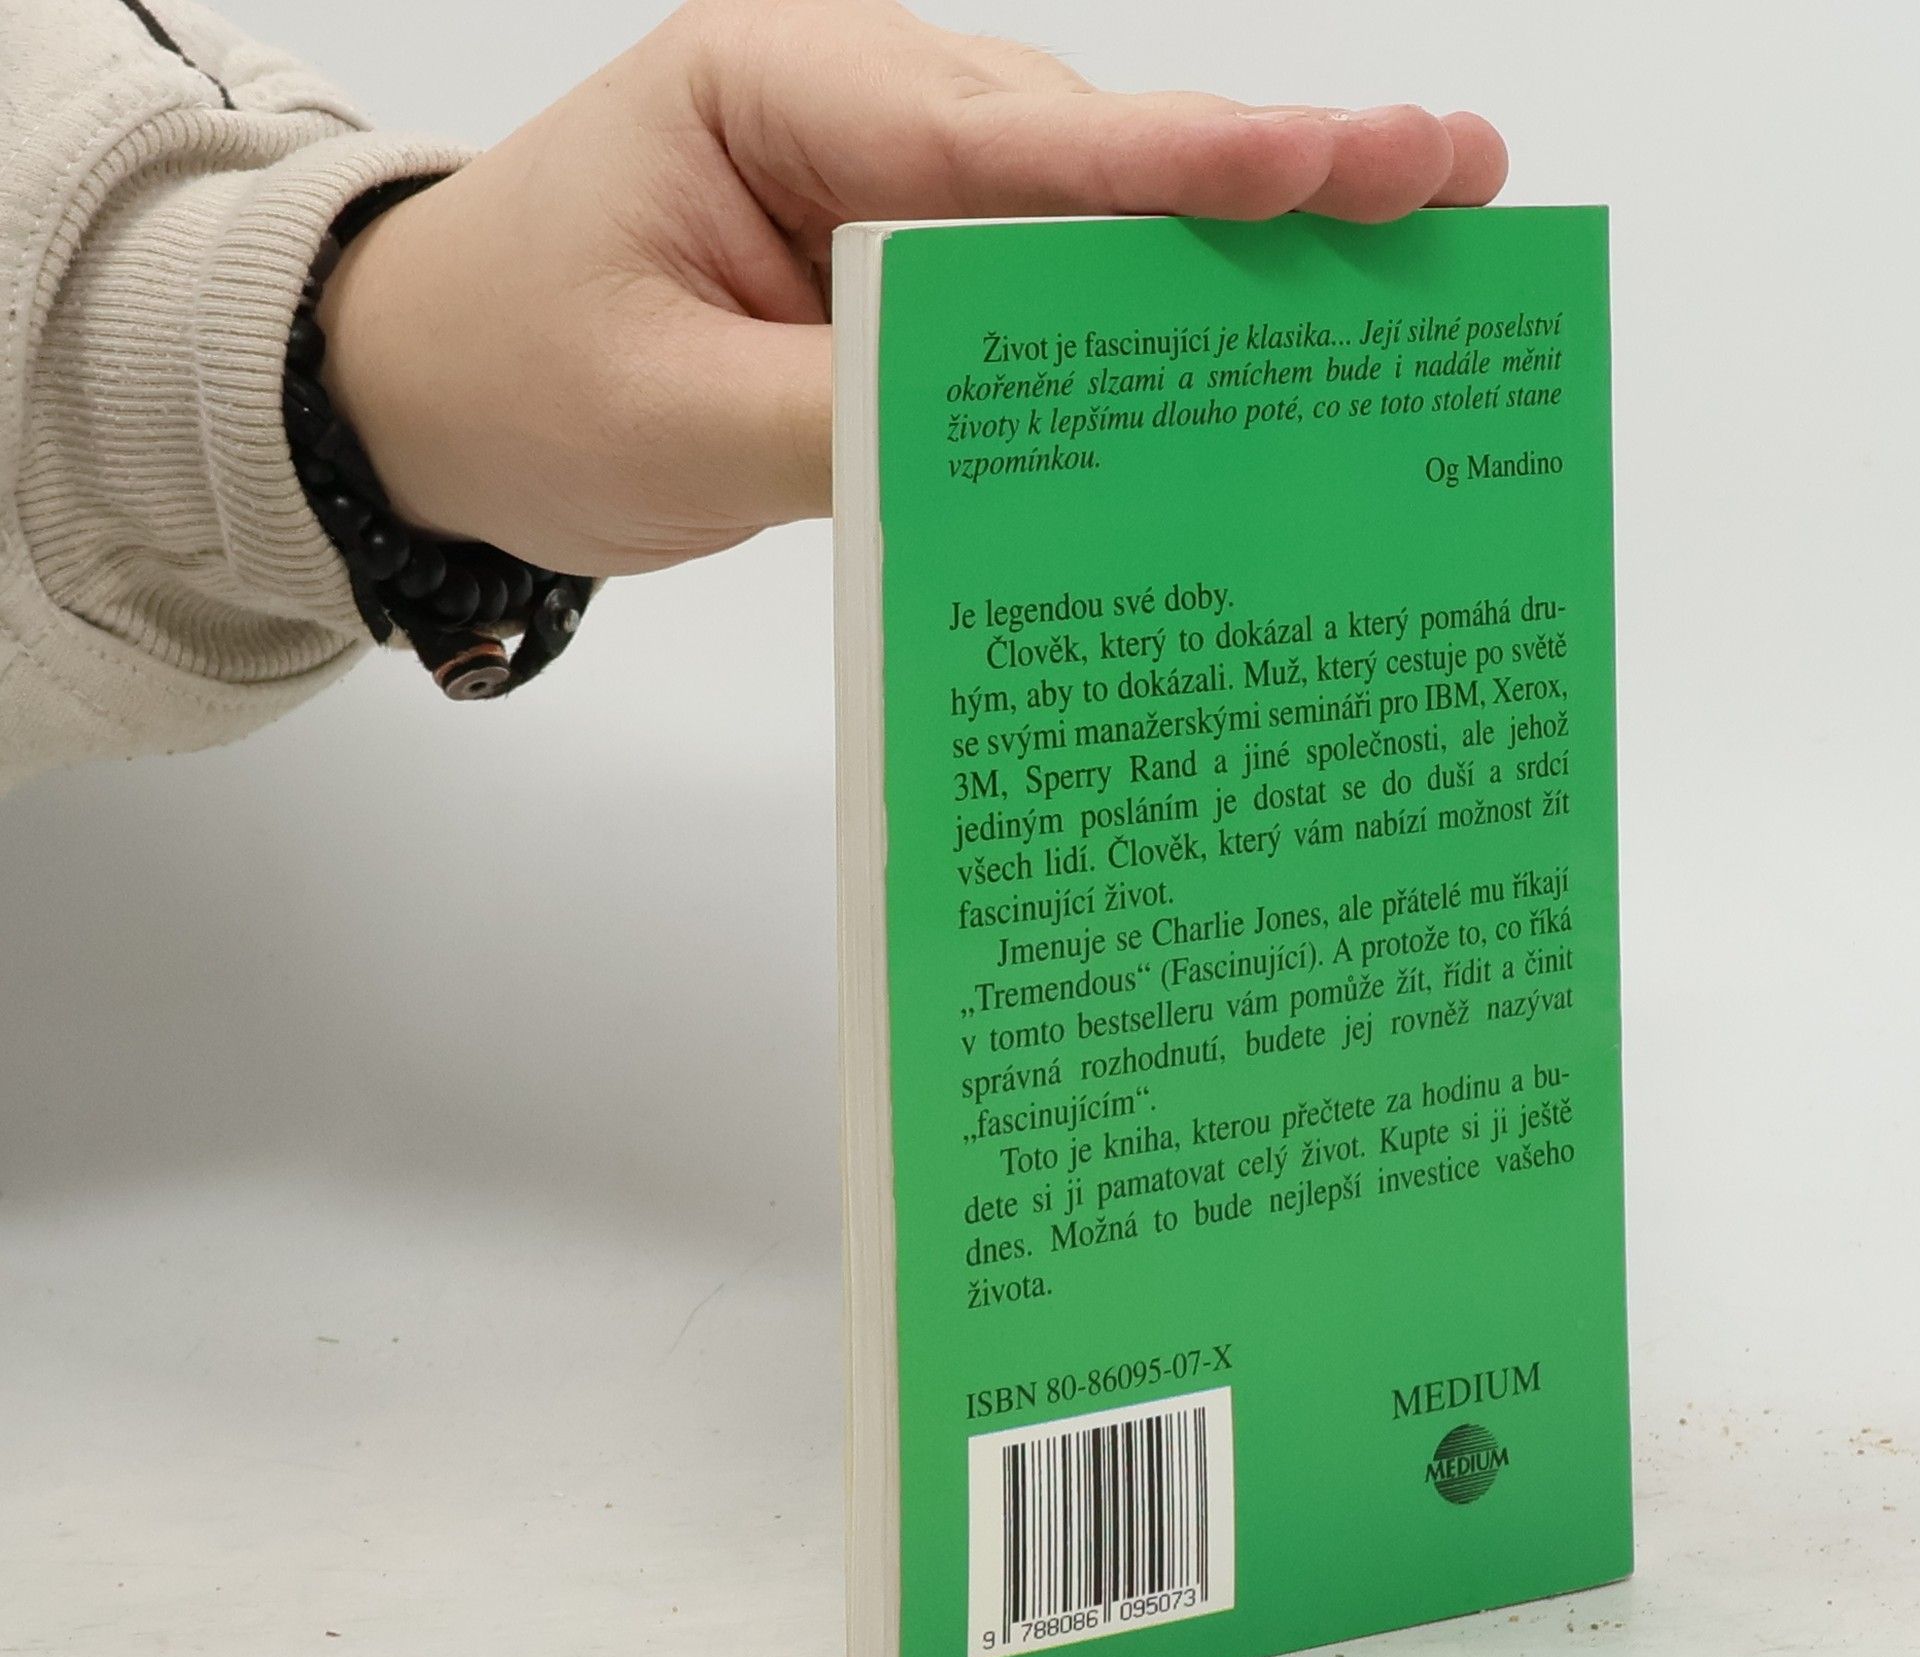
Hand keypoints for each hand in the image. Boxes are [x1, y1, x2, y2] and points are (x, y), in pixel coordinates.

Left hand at [317, 0, 1507, 577]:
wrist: (419, 393)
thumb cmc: (506, 374)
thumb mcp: (664, 418)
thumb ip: (849, 424)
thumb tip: (1035, 457)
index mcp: (784, 86)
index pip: (1012, 136)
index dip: (1193, 163)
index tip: (1353, 163)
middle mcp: (858, 109)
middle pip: (1087, 159)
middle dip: (1267, 185)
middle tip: (1454, 189)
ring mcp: (884, 190)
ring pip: (1081, 224)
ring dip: (1219, 265)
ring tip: (1401, 268)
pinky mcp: (895, 272)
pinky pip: (1033, 298)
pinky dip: (1128, 337)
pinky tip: (1235, 363)